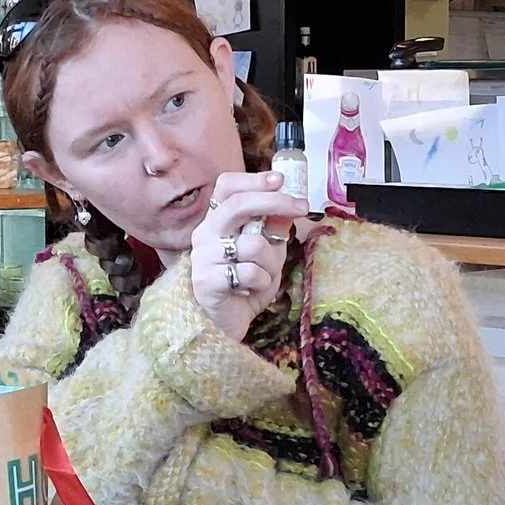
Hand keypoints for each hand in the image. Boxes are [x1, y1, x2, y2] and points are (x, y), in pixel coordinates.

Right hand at [187, 171, 311, 339]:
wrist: (222, 325)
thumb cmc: (243, 285)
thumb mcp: (267, 254)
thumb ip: (274, 229)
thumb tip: (290, 205)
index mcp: (217, 222)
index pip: (227, 187)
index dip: (253, 179)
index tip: (280, 179)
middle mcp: (205, 234)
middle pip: (238, 204)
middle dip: (274, 202)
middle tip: (301, 207)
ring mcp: (203, 257)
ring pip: (253, 244)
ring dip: (271, 262)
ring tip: (263, 275)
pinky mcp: (207, 281)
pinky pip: (249, 272)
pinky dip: (261, 283)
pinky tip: (250, 291)